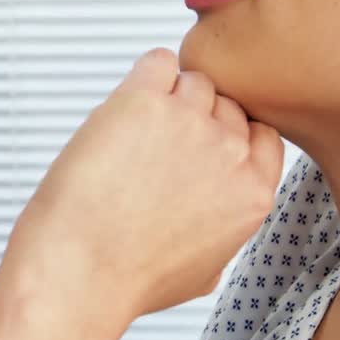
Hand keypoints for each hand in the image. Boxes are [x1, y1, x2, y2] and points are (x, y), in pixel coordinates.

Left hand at [4, 48, 283, 328]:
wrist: (78, 274)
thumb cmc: (128, 279)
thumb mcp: (204, 272)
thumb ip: (227, 233)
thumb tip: (220, 211)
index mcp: (254, 194)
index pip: (261, 133)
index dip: (227, 135)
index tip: (194, 150)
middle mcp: (231, 153)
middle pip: (225, 103)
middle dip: (193, 118)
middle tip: (151, 149)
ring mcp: (190, 122)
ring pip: (194, 80)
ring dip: (165, 97)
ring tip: (130, 138)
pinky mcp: (144, 101)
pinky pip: (159, 61)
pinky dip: (144, 77)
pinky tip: (121, 110)